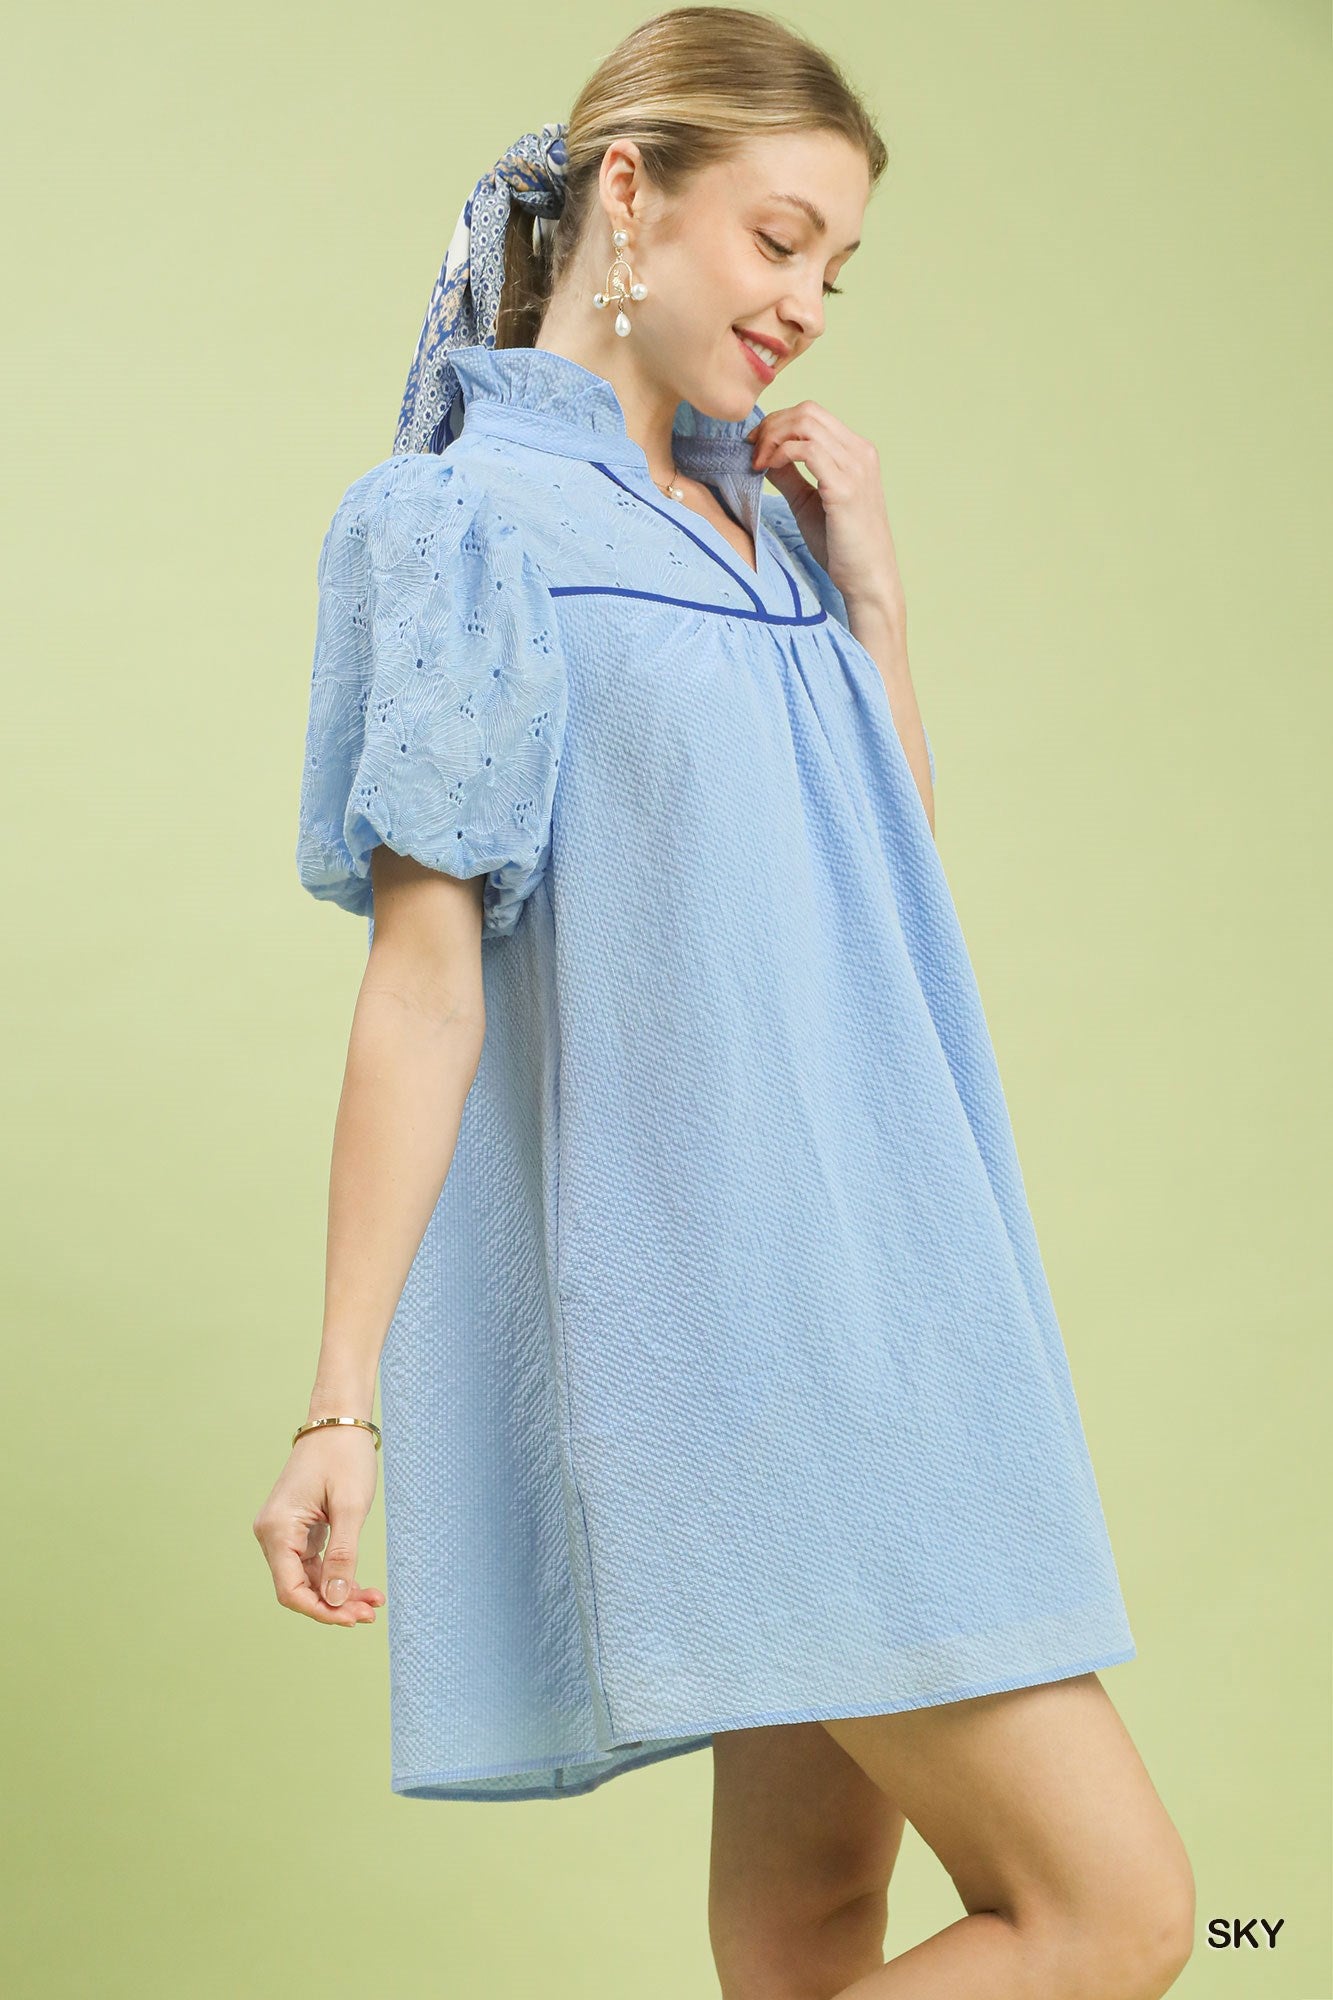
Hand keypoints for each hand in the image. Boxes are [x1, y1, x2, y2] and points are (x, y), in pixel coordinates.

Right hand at [252, 1428, 386, 1626]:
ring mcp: (282, 1532)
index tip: (353, 1618)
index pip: (290, 1590)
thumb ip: (342, 1556)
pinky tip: (360, 1587)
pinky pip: (312, 1564)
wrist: (338, 1421)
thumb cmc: (344, 1457)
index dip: (320, 1611)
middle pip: (299, 1588)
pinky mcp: (296, 1529)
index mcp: (277, 1529)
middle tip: (371, 1613)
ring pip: (307, 1579)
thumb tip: (334, 1601)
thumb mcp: (350, 1508)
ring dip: (338, 1593)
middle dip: (334, 1605)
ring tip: (373, 1602)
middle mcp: (272, 1534)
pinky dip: (335, 1577)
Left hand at [747, 400, 905, 624]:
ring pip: (806, 424)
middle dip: (772, 426)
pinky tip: (768, 469)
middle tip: (751, 451)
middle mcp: (860, 453)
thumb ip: (789, 475)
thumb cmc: (841, 546)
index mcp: (856, 452)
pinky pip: (807, 450)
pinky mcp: (845, 487)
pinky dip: (781, 453)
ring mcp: (855, 468)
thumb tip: (764, 455)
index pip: (813, 414)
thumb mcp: (808, 502)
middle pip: (808, 412)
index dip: (778, 422)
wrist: (867, 579)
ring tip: (757, 462)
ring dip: (773, 438)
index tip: (755, 445)